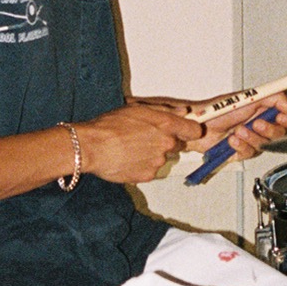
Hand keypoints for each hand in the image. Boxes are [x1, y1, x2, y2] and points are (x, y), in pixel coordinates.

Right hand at [78, 99, 203, 184]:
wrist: (92, 147)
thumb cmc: (109, 126)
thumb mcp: (137, 109)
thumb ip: (164, 110)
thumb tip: (181, 112)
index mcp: (166, 125)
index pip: (194, 130)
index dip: (190, 130)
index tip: (187, 131)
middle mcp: (166, 144)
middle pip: (175, 145)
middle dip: (163, 141)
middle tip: (143, 137)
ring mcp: (158, 162)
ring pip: (160, 158)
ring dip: (150, 154)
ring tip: (130, 148)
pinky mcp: (148, 176)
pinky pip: (150, 170)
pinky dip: (141, 166)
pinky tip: (127, 159)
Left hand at [198, 92, 286, 160]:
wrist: (198, 126)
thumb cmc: (218, 110)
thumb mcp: (249, 98)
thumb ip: (274, 98)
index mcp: (263, 109)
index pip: (286, 115)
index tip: (283, 115)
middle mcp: (259, 124)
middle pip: (280, 133)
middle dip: (270, 129)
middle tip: (257, 124)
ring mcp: (251, 139)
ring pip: (265, 145)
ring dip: (252, 138)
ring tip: (238, 131)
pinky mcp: (242, 151)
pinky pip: (250, 153)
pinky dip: (241, 146)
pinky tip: (232, 141)